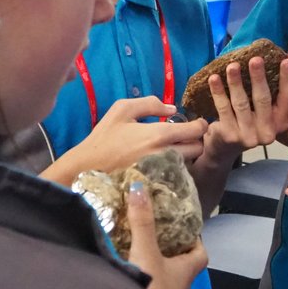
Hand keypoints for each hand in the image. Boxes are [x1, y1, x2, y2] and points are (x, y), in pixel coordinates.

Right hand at [41, 96, 207, 183]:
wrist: (87, 168)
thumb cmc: (104, 137)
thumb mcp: (122, 109)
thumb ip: (150, 103)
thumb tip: (172, 108)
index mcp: (159, 134)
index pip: (197, 130)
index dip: (200, 125)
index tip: (194, 124)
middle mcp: (166, 155)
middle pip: (198, 149)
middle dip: (197, 141)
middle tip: (187, 137)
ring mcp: (162, 173)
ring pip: (190, 163)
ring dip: (188, 155)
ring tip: (177, 149)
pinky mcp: (157, 185)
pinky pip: (178, 176)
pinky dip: (178, 168)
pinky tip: (167, 163)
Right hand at [125, 180, 207, 288]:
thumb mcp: (146, 252)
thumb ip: (141, 221)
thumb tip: (138, 186)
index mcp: (186, 271)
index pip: (200, 252)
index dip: (194, 238)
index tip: (182, 223)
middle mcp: (178, 286)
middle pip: (179, 262)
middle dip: (168, 245)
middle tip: (152, 227)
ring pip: (161, 274)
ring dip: (151, 259)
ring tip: (134, 240)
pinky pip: (145, 284)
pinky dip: (137, 273)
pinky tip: (121, 265)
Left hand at [202, 56, 287, 161]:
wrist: (224, 148)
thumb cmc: (247, 121)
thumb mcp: (263, 112)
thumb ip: (270, 94)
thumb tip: (271, 62)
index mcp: (280, 122)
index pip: (286, 98)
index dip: (286, 79)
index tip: (285, 61)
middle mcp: (268, 132)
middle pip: (263, 99)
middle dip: (258, 77)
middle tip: (255, 60)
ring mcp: (249, 136)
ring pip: (242, 103)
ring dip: (236, 82)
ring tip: (232, 66)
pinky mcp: (230, 136)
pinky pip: (223, 109)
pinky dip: (218, 92)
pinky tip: (214, 78)